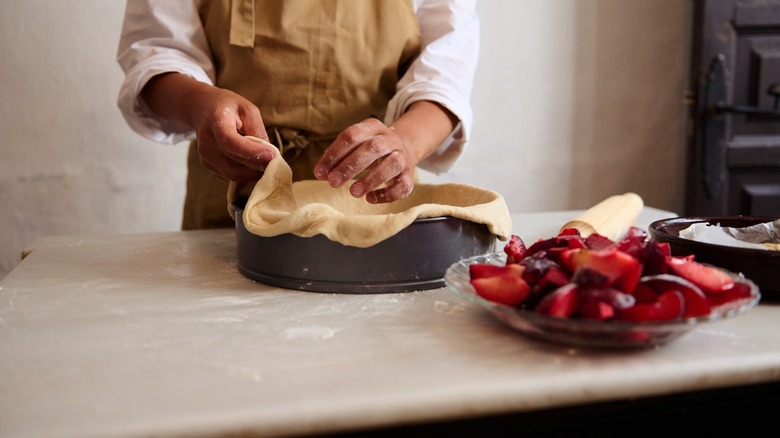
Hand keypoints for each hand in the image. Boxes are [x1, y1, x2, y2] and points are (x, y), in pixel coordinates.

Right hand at [142, 73, 275, 181]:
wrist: (202, 109)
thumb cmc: (229, 108)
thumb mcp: (248, 110)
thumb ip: (257, 131)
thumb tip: (268, 155)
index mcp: (216, 122)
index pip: (230, 141)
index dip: (251, 151)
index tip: (272, 155)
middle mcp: (206, 141)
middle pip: (235, 161)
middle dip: (259, 164)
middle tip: (276, 161)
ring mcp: (205, 155)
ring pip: (234, 173)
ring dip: (253, 171)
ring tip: (265, 161)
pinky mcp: (207, 164)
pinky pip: (231, 174)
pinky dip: (245, 172)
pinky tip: (250, 161)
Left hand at [314, 118, 416, 203]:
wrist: (403, 149)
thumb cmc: (371, 150)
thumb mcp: (356, 144)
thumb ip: (339, 156)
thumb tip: (322, 173)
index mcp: (373, 127)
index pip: (351, 136)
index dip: (334, 154)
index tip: (320, 173)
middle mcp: (390, 139)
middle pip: (372, 148)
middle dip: (350, 166)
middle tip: (333, 183)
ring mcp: (402, 156)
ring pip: (391, 165)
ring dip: (370, 179)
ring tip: (353, 193)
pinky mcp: (410, 174)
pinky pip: (403, 185)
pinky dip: (387, 194)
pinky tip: (370, 199)